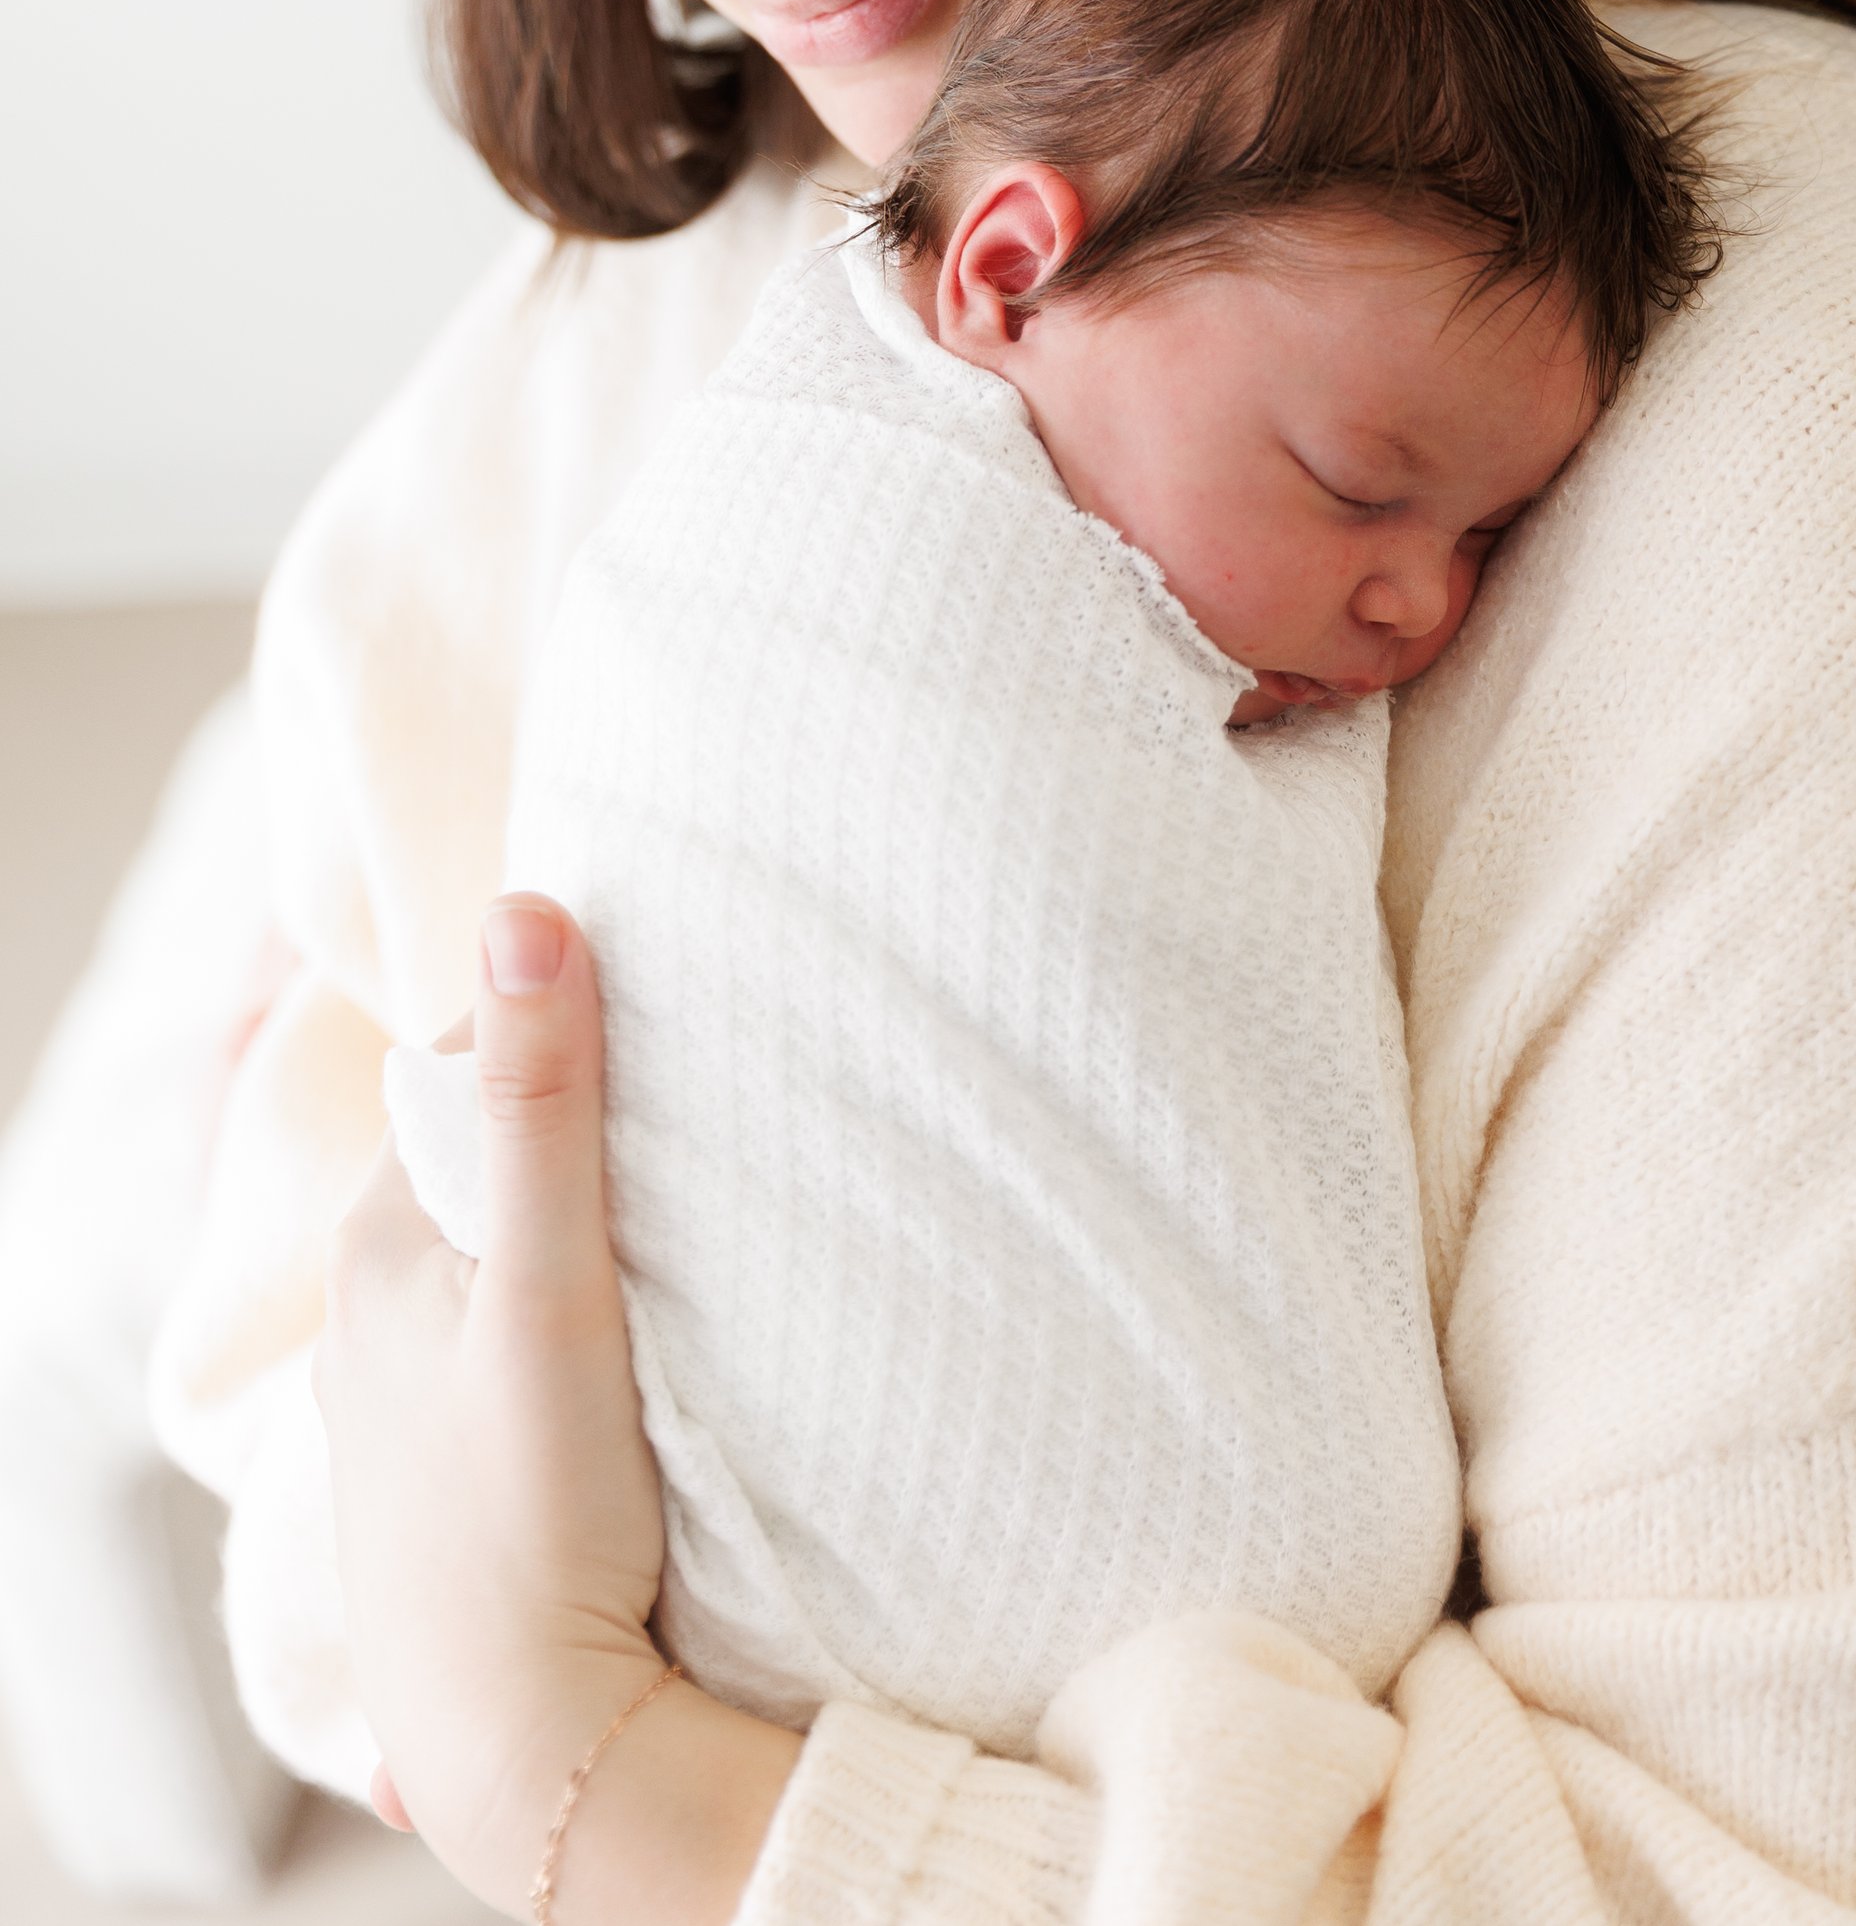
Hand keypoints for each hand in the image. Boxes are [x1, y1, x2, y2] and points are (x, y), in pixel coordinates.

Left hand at [318, 897, 797, 1919]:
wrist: (534, 1744)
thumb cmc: (537, 1512)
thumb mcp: (552, 1284)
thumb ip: (542, 1098)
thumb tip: (527, 907)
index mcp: (376, 1241)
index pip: (469, 1068)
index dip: (564, 1033)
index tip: (669, 1024)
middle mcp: (366, 1311)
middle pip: (483, 1162)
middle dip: (572, 1132)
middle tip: (693, 1128)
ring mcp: (401, 1400)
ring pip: (496, 1256)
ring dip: (569, 1232)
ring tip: (672, 1238)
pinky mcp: (450, 1471)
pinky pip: (506, 1343)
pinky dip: (559, 1321)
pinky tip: (623, 1354)